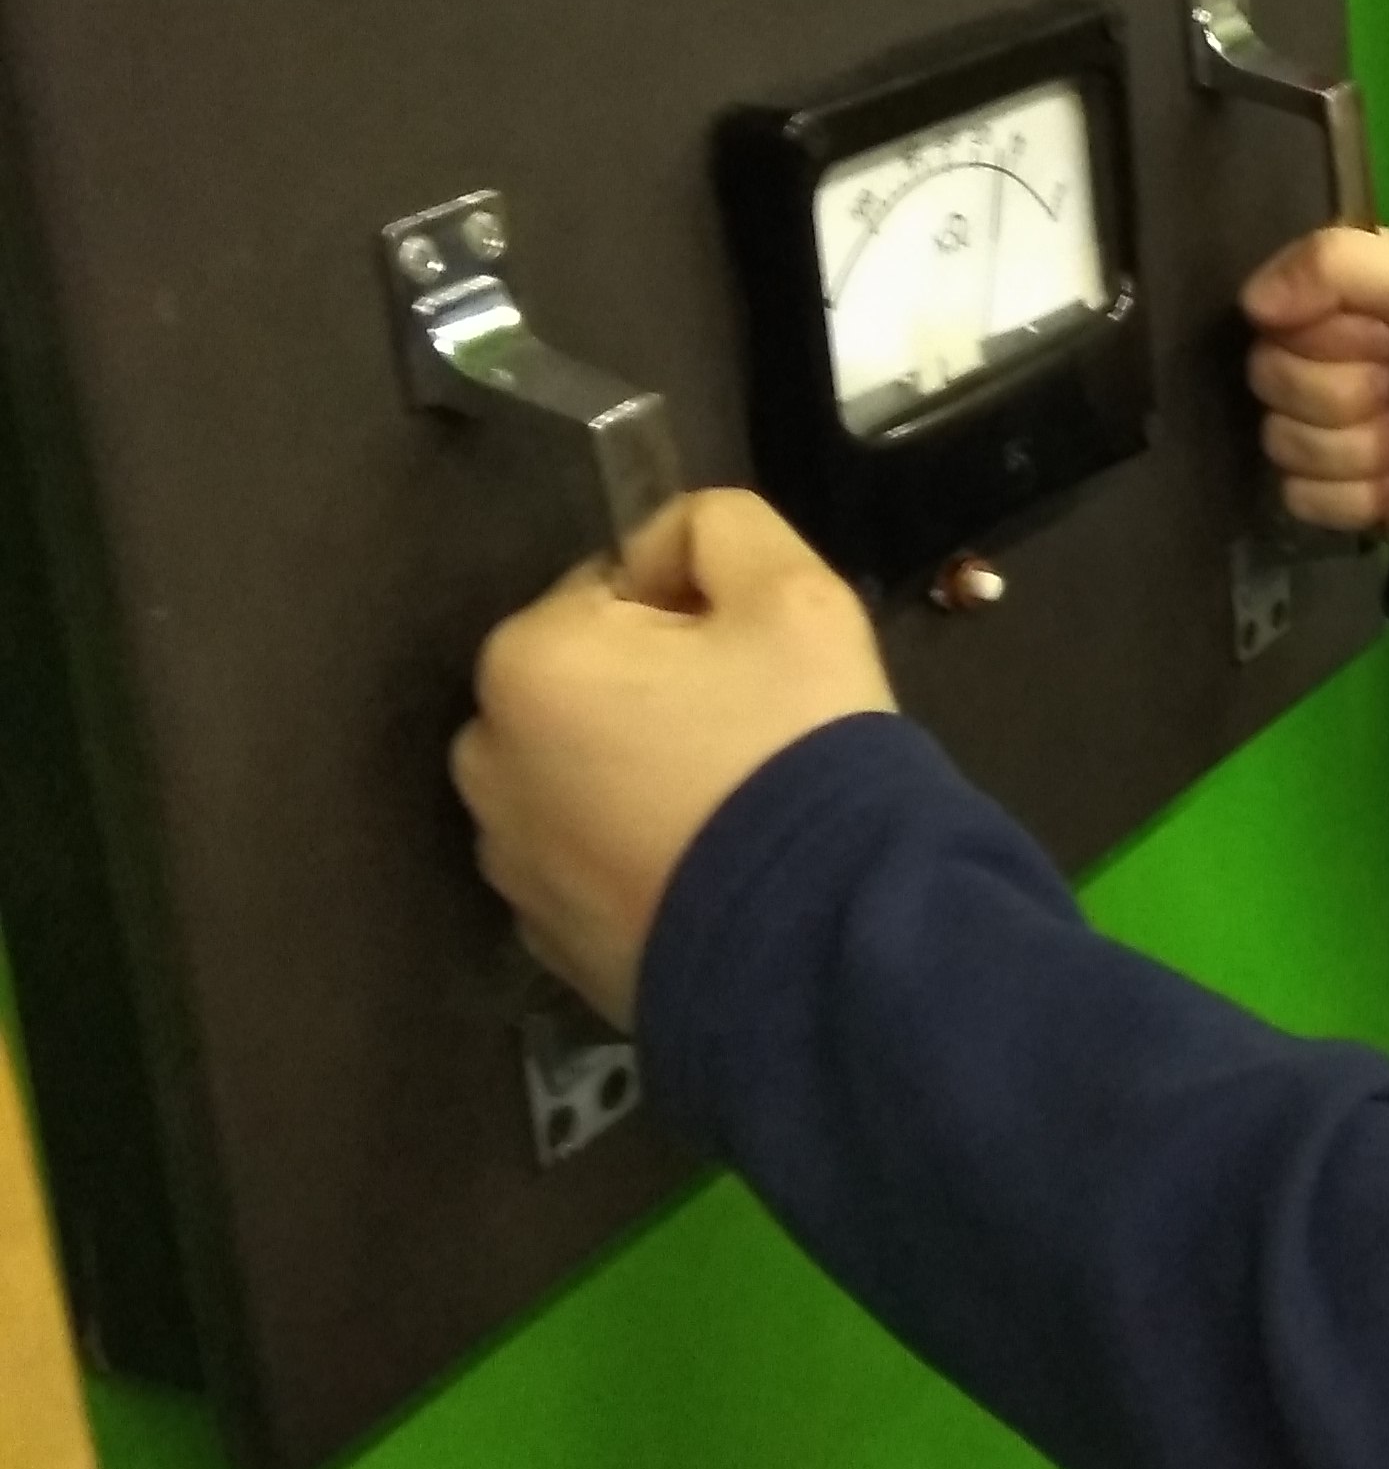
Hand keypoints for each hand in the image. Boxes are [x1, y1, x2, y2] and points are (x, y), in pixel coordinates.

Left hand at [450, 489, 892, 1031]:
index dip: (693, 612)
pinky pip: (588, 860)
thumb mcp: (794, 592)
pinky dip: (634, 855)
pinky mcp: (544, 939)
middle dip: (652, 693)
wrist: (820, 943)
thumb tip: (667, 548)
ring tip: (730, 811)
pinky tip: (708, 871)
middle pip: (582, 684)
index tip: (752, 663)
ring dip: (636, 774)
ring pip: (580, 774)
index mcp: (529, 662)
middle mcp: (488, 759)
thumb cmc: (798, 750)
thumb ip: (719, 525)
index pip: (611, 589)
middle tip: (749, 736)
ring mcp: (509, 862)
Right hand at [1241, 226, 1388, 548]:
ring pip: (1283, 443)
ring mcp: (1314, 429)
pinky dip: (1357, 495)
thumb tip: (1253, 304)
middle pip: (1270, 380)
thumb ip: (1337, 261)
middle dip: (1348, 394)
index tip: (1385, 339)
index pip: (1271, 316)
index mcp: (1331, 303)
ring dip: (1360, 448)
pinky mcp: (1323, 491)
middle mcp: (1314, 360)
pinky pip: (1299, 495)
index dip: (1328, 335)